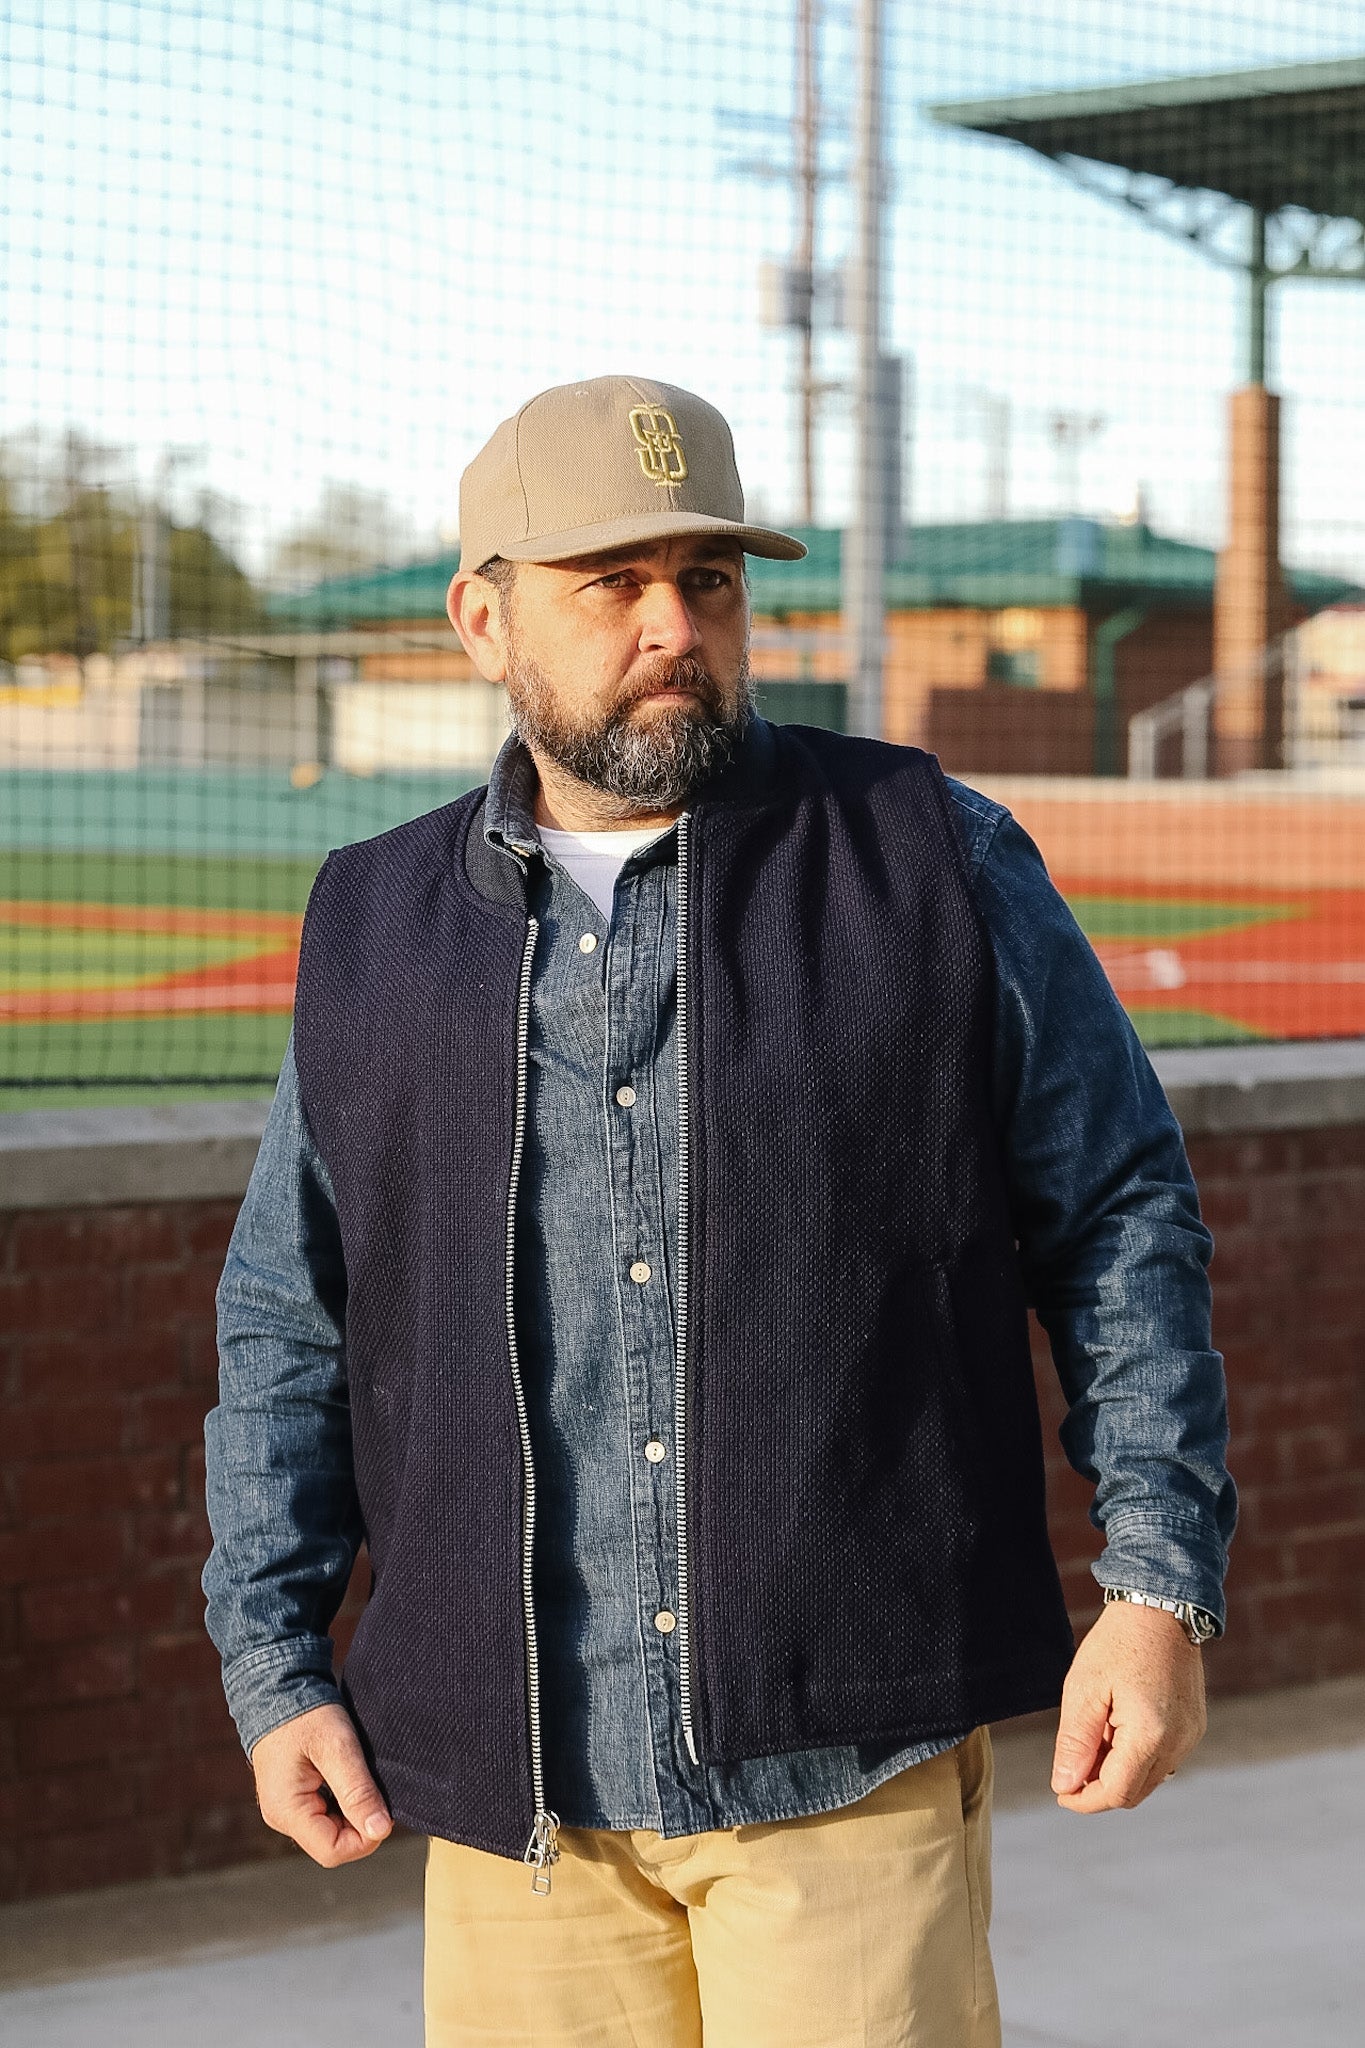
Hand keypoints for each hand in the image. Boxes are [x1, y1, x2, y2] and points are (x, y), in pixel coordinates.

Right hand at [251, 1702, 392, 1865]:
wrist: (279, 1687)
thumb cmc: (305, 1714)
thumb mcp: (337, 1747)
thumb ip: (357, 1791)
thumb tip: (380, 1830)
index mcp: (286, 1810)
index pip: (333, 1851)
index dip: (365, 1838)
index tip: (384, 1809)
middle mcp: (281, 1816)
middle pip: (332, 1844)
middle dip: (360, 1823)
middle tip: (375, 1788)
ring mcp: (286, 1808)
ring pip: (330, 1830)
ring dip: (353, 1812)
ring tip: (360, 1777)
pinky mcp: (293, 1798)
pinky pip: (324, 1815)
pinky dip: (343, 1802)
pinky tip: (349, 1777)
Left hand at [1050, 1599, 1206, 1813]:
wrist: (1161, 1608)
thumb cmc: (1118, 1642)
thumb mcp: (1084, 1689)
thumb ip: (1075, 1742)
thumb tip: (1064, 1785)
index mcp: (1151, 1735)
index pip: (1117, 1792)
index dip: (1085, 1800)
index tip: (1060, 1793)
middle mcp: (1179, 1743)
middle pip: (1135, 1791)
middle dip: (1099, 1787)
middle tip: (1071, 1763)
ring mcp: (1191, 1735)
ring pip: (1150, 1778)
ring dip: (1118, 1772)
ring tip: (1093, 1736)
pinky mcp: (1193, 1726)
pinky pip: (1163, 1758)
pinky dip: (1136, 1756)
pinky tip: (1116, 1728)